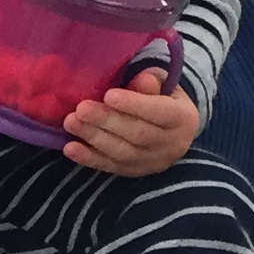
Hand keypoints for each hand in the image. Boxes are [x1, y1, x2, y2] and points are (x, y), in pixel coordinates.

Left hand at [62, 67, 197, 175]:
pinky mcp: (134, 172)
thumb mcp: (164, 85)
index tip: (109, 95)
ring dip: (94, 138)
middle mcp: (172, 145)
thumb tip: (142, 80)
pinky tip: (70, 148)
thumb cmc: (162, 98)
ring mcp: (153, 162)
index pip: (160, 113)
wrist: (171, 130)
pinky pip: (110, 167)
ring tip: (71, 122)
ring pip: (122, 153)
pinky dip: (89, 158)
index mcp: (183, 118)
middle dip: (107, 121)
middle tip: (81, 108)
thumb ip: (152, 83)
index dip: (134, 104)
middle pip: (138, 135)